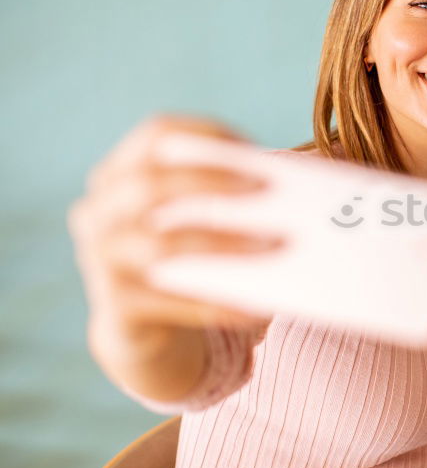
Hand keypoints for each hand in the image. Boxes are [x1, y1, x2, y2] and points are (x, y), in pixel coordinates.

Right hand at [68, 115, 280, 372]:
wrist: (145, 334)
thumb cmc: (184, 261)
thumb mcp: (193, 222)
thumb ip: (221, 199)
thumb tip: (288, 186)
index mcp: (118, 174)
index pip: (155, 134)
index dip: (206, 133)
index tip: (254, 146)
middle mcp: (97, 211)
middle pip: (152, 184)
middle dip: (213, 182)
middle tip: (267, 189)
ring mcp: (100, 258)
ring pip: (162, 245)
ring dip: (225, 244)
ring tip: (275, 246)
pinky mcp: (115, 306)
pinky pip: (173, 301)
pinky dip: (219, 304)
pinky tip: (258, 308)